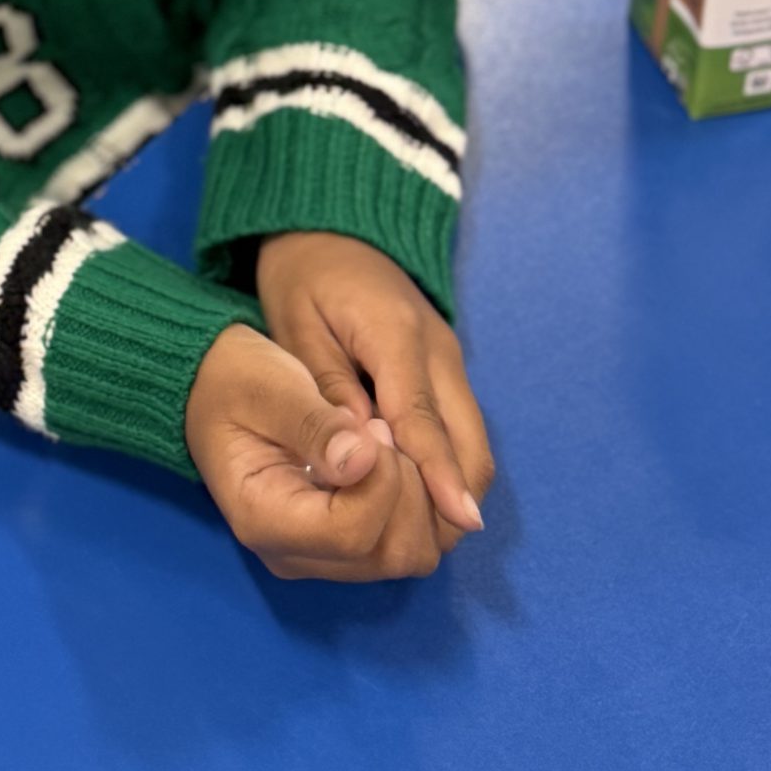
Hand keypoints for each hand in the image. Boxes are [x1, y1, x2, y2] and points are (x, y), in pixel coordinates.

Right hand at [185, 323, 452, 582]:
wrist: (215, 390)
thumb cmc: (237, 381)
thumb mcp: (269, 387)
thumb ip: (313, 425)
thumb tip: (364, 460)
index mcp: (265, 521)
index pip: (352, 534)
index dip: (382, 483)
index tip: (373, 427)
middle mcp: (295, 555)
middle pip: (390, 556)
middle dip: (407, 491)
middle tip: (380, 431)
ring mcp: (321, 556)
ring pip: (408, 556)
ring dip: (416, 498)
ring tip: (383, 443)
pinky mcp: (343, 547)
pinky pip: (405, 543)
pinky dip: (415, 504)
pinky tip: (388, 459)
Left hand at [256, 231, 493, 544]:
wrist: (333, 225)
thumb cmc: (303, 275)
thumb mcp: (295, 324)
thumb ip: (327, 387)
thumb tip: (357, 454)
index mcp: (396, 335)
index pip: (423, 419)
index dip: (439, 474)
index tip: (459, 521)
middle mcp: (439, 350)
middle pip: (469, 442)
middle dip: (453, 497)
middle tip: (419, 546)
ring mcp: (450, 358)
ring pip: (474, 441)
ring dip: (455, 486)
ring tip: (416, 533)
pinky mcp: (447, 368)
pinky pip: (461, 429)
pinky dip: (449, 464)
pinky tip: (418, 494)